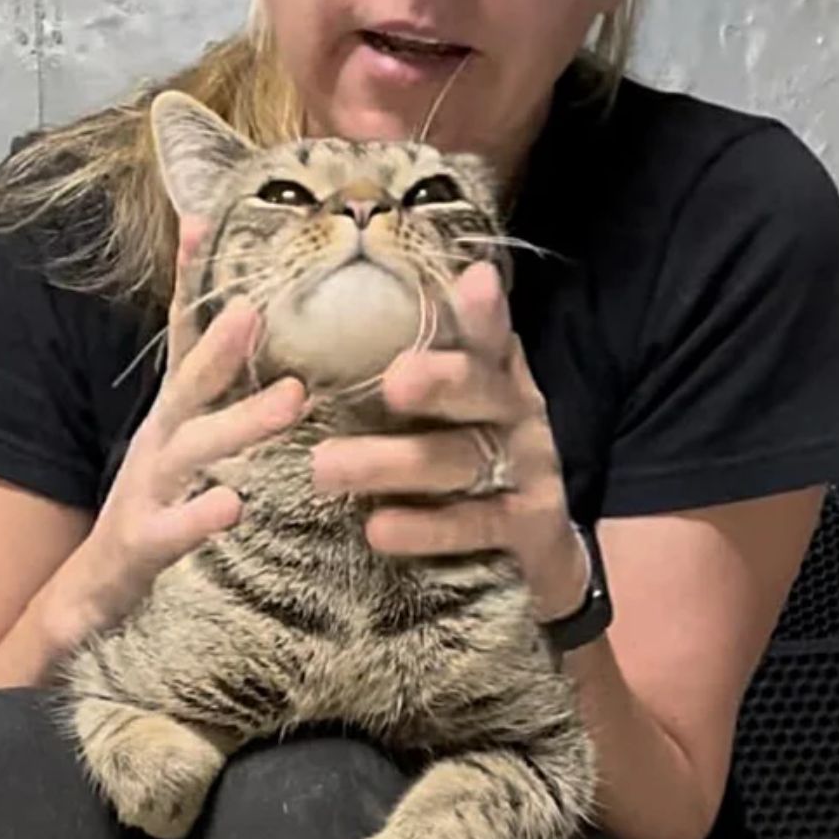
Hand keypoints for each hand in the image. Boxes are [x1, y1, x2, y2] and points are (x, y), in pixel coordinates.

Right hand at [49, 218, 306, 639]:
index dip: (189, 283)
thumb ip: (216, 404)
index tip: (202, 220)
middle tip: (259, 307)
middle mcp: (156, 446)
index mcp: (170, 419)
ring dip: (238, 422)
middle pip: (188, 387)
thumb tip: (265, 353)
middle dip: (219, 346)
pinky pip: (172, 531)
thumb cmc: (154, 514)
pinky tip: (232, 505)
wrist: (87, 597)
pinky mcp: (141, 548)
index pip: (181, 341)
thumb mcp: (184, 449)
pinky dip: (199, 517)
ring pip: (190, 451)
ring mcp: (145, 494)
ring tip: (289, 400)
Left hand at [311, 261, 588, 620]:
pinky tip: (378, 530)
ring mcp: (525, 475)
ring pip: (462, 462)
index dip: (483, 312)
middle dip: (441, 381)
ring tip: (325, 468)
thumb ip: (409, 371)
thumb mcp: (444, 413)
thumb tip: (301, 324)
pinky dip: (427, 529)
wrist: (537, 558)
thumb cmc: (464, 467)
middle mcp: (515, 417)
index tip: (473, 281)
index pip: (489, 335)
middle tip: (394, 380)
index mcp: (494, 376)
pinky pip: (475, 528)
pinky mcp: (526, 533)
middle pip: (480, 389)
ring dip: (396, 464)